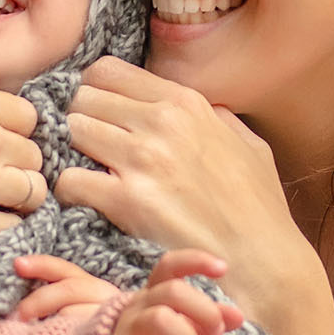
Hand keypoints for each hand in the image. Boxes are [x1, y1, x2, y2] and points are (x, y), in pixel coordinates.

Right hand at [15, 248, 242, 334]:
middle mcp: (137, 309)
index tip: (222, 268)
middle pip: (172, 291)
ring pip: (157, 318)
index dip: (194, 260)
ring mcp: (122, 334)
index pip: (169, 266)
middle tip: (215, 332)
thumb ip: (212, 324)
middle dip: (204, 309)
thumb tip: (237, 315)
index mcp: (155, 298)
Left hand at [57, 62, 333, 334]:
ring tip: (90, 176)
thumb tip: (203, 109)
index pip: (107, 71)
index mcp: (186, 103)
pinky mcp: (127, 201)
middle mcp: (162, 123)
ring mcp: (143, 160)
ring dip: (74, 155)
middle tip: (92, 152)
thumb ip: (218, 118)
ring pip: (72, 132)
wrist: (264, 263)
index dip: (94, 93)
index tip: (100, 117)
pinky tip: (88, 204)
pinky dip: (70, 192)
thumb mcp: (249, 145)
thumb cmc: (259, 210)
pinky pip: (69, 180)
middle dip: (81, 123)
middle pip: (83, 99)